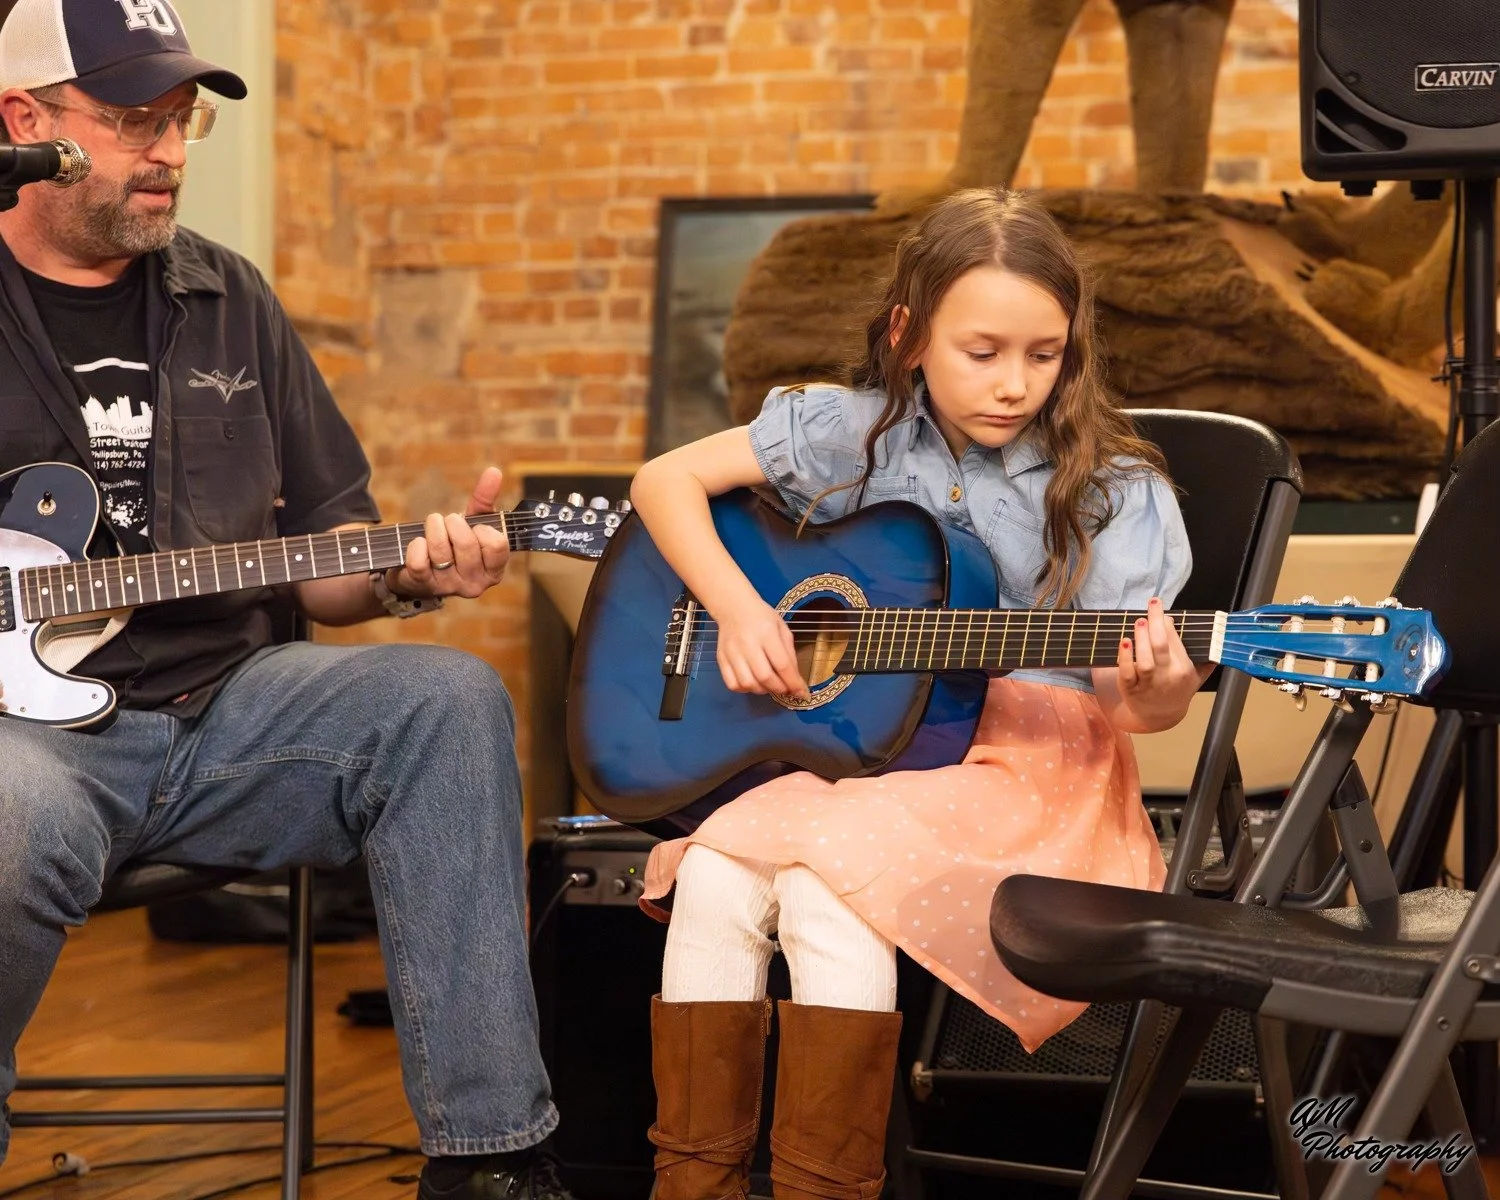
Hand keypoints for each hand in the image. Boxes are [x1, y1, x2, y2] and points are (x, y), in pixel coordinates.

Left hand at [392, 467, 510, 599]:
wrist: (421, 569)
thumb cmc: (454, 544)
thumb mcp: (473, 523)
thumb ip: (485, 499)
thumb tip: (494, 472)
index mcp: (493, 569)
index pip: (497, 544)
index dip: (482, 528)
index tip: (474, 527)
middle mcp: (475, 583)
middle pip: (466, 543)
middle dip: (453, 523)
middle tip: (448, 522)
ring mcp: (449, 587)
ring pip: (441, 550)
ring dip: (433, 529)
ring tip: (433, 527)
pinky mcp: (423, 586)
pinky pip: (418, 561)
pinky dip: (416, 545)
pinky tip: (418, 544)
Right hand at [714, 593, 809, 699]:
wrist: (734, 608)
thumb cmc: (762, 618)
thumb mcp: (782, 630)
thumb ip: (789, 654)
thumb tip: (795, 680)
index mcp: (767, 633)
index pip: (782, 664)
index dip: (794, 683)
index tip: (802, 693)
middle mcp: (747, 643)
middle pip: (764, 677)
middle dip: (779, 689)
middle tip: (786, 689)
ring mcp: (732, 652)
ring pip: (748, 684)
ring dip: (763, 690)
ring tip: (769, 685)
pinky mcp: (721, 658)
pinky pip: (733, 684)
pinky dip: (745, 689)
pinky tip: (753, 683)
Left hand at [1111, 597, 1213, 730]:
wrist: (1159, 716)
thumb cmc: (1177, 691)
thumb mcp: (1196, 678)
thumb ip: (1206, 660)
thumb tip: (1218, 639)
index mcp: (1183, 669)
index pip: (1176, 642)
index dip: (1167, 624)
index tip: (1163, 613)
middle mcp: (1166, 676)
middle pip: (1160, 646)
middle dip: (1155, 622)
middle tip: (1152, 604)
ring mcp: (1147, 683)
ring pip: (1144, 659)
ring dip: (1141, 638)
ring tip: (1140, 621)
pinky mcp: (1130, 689)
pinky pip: (1126, 672)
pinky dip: (1124, 657)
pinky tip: (1124, 642)